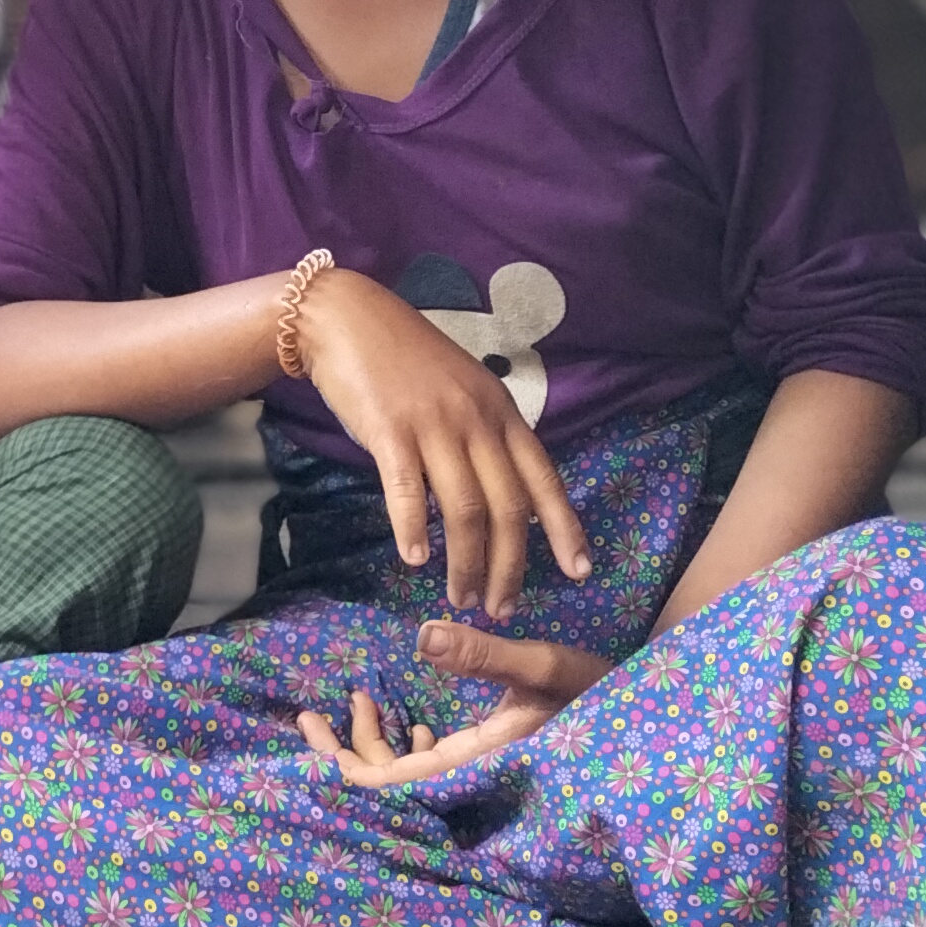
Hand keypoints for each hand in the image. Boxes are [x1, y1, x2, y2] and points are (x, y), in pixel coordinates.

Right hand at [294, 272, 592, 618]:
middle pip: (507, 507)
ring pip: (464, 509)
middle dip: (510, 566)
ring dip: (466, 562)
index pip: (544, 478)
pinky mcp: (389, 430)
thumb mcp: (463, 389)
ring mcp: (433, 424)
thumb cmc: (404, 358)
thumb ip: (486, 434)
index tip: (579, 571)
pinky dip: (412, 529)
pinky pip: (406, 490)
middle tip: (502, 608)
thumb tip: (506, 493)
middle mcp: (476, 420)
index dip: (564, 528)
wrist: (346, 318)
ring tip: (461, 598)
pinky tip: (414, 559)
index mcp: (500, 411)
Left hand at [297, 624, 610, 787]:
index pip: (394, 781)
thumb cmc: (606, 694)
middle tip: (311, 714)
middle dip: (348, 751)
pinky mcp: (497, 762)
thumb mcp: (544, 668)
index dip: (344, 764)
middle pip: (393, 781)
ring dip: (379, 742)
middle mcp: (477, 776)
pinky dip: (415, 743)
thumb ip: (485, 655)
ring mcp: (486, 773)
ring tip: (358, 701)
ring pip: (415, 772)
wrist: (656, 719)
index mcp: (481, 762)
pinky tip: (413, 721)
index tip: (311, 728)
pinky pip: (441, 766)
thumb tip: (421, 637)